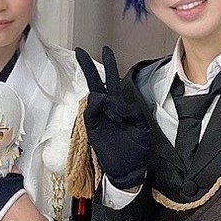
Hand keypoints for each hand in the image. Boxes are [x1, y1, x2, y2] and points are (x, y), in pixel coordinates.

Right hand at [74, 46, 149, 189]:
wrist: (130, 170)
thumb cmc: (136, 148)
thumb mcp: (141, 125)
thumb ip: (129, 109)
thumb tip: (109, 99)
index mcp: (120, 105)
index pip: (112, 81)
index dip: (109, 66)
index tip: (106, 49)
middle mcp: (107, 109)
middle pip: (96, 84)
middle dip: (89, 68)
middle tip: (80, 51)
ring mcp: (98, 119)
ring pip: (93, 98)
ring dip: (99, 92)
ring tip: (110, 102)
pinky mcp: (92, 130)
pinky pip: (90, 113)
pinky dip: (94, 105)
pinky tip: (100, 99)